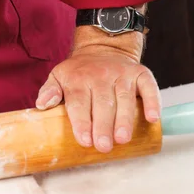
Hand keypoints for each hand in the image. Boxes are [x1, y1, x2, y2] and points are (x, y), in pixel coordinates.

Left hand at [35, 46, 160, 152]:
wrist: (103, 47)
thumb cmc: (79, 71)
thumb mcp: (58, 76)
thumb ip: (49, 91)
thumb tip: (40, 105)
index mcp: (78, 79)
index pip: (79, 102)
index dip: (82, 122)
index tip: (84, 140)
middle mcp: (101, 75)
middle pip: (102, 104)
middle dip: (103, 126)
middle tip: (103, 146)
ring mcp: (122, 74)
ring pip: (124, 98)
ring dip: (125, 120)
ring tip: (122, 139)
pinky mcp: (140, 73)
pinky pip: (149, 87)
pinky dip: (153, 102)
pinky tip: (152, 118)